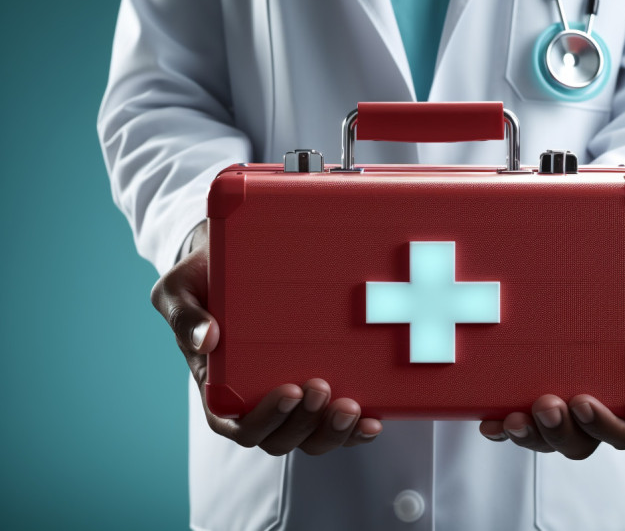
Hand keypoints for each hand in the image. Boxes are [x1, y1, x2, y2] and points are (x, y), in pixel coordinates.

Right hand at [151, 222, 382, 455]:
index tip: (290, 390)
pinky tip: (374, 419)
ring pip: (311, 438)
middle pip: (280, 438)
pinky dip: (355, 429)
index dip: (265, 420)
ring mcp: (291, 397)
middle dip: (304, 424)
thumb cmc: (204, 278)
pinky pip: (336, 422)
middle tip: (322, 387)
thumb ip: (184, 315)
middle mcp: (256, 400)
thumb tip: (207, 339)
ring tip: (352, 407)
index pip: (237, 424)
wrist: (236, 257)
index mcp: (220, 387)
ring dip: (333, 432)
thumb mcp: (179, 290)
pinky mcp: (321, 386)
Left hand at [479, 219, 624, 458]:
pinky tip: (489, 419)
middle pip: (584, 440)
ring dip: (531, 435)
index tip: (581, 402)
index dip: (605, 428)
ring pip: (551, 434)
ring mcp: (572, 387)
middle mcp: (608, 395)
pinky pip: (524, 410)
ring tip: (512, 418)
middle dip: (561, 434)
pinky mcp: (542, 373)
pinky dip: (506, 423)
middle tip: (544, 405)